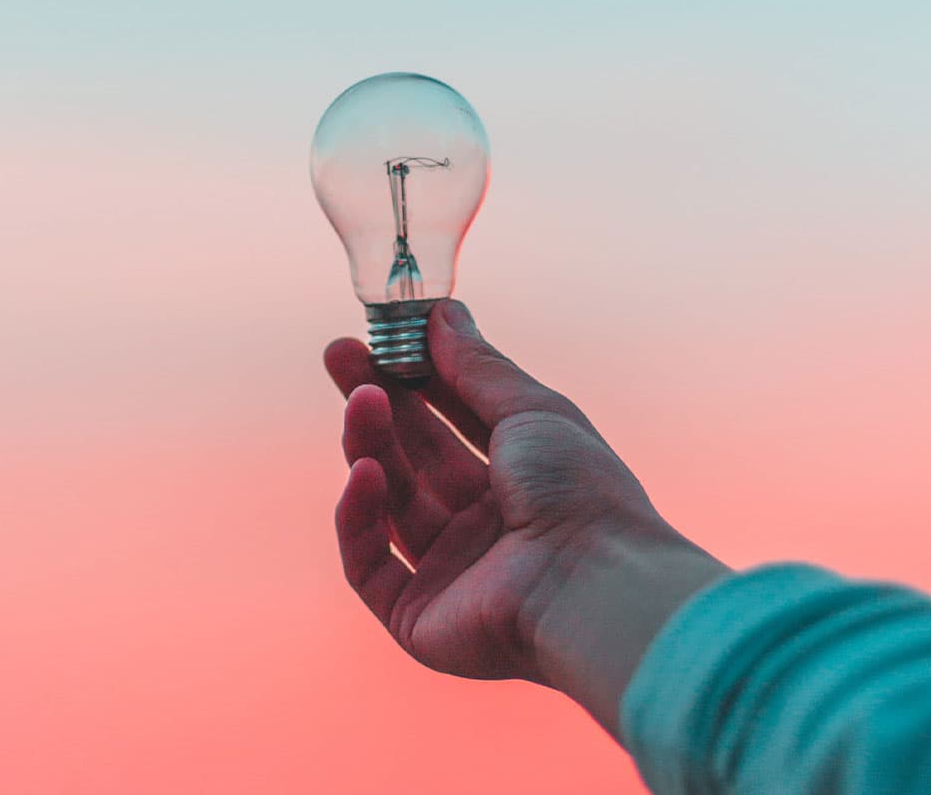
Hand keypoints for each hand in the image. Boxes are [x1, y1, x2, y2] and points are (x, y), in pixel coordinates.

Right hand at [326, 300, 726, 732]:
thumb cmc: (580, 493)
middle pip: (412, 457)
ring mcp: (449, 573)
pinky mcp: (416, 617)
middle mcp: (483, 528)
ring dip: (369, 446)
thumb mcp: (531, 410)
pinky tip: (364, 473)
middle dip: (375, 404)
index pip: (450, 421)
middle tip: (338, 355)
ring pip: (388, 502)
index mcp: (519, 482)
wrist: (592, 585)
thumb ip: (477, 366)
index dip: (412, 378)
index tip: (376, 336)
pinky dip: (359, 518)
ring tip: (361, 401)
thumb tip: (442, 312)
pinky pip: (368, 563)